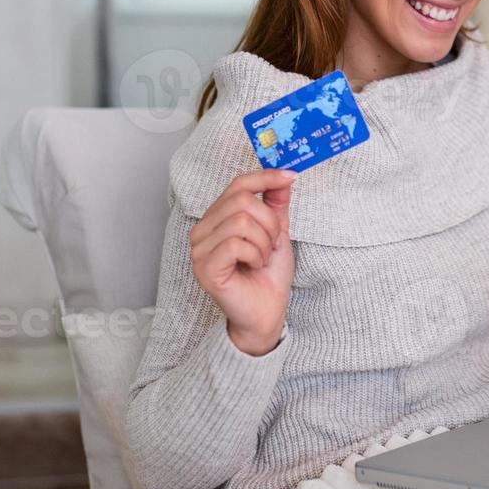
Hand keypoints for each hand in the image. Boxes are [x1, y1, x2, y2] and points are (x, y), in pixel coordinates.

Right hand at [189, 169, 296, 355]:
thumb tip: (283, 175)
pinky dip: (254, 254)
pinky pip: (236, 244)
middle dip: (268, 223)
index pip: (237, 185)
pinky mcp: (204, 268)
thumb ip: (276, 204)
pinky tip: (253, 267)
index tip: (290, 176)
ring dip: (263, 242)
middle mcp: (202, 231)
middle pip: (241, 201)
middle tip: (271, 246)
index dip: (264, 177)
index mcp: (217, 219)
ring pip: (240, 222)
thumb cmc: (268, 276)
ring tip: (261, 259)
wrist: (267, 312)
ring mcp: (199, 250)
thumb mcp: (277, 233)